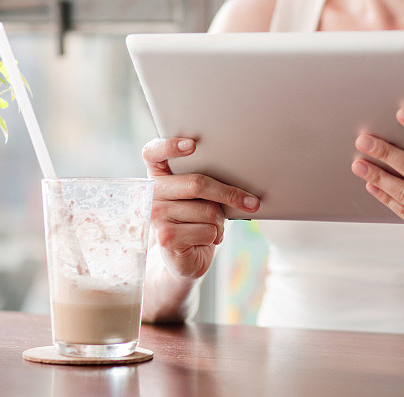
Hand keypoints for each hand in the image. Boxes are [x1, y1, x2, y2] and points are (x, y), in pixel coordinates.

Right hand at [142, 137, 259, 278]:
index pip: (153, 152)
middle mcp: (151, 193)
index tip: (192, 144)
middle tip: (252, 202)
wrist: (184, 258)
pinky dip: (216, 236)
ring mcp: (155, 215)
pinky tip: (204, 239)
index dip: (170, 145)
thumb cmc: (194, 220)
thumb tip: (240, 180)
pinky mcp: (166, 237)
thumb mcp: (197, 198)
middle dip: (230, 193)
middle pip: (197, 183)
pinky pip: (207, 230)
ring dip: (219, 222)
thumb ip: (203, 183)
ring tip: (211, 227)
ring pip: (208, 210)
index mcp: (156, 176)